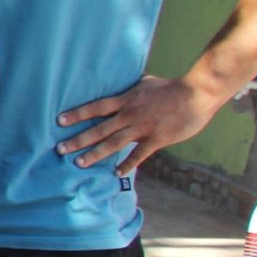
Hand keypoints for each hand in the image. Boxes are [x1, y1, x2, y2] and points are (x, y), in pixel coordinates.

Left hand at [57, 75, 223, 178]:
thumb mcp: (145, 83)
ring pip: (113, 143)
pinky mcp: (156, 139)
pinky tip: (116, 173)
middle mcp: (129, 115)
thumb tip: (120, 86)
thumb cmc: (171, 87)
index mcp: (125, 100)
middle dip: (78, 139)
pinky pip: (139, 155)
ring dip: (95, 154)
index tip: (60, 120)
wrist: (196, 94)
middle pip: (98, 129)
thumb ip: (130, 89)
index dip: (77, 114)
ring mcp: (142, 128)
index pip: (95, 107)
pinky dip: (127, 165)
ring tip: (79, 163)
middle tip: (60, 149)